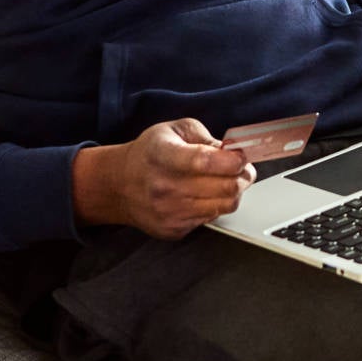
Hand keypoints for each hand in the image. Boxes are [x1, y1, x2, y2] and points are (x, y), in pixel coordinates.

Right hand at [71, 118, 254, 239]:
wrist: (119, 184)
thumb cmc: (150, 153)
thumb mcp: (175, 130)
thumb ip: (206, 137)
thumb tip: (234, 152)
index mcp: (163, 155)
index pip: (205, 161)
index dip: (232, 160)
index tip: (241, 156)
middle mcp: (164, 187)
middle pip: (225, 188)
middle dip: (243, 176)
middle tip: (241, 168)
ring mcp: (169, 212)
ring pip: (225, 206)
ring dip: (232, 192)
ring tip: (223, 180)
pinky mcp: (174, 230)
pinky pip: (212, 219)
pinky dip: (214, 206)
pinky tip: (202, 195)